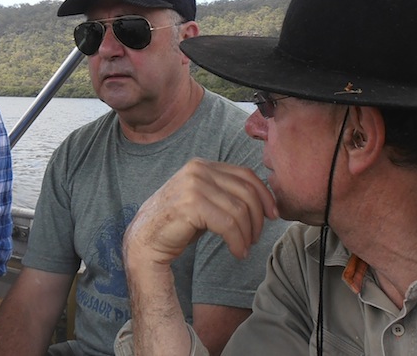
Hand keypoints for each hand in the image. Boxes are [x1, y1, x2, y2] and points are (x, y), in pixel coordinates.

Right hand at [124, 158, 277, 265]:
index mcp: (202, 165)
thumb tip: (263, 200)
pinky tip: (237, 252)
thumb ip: (225, 193)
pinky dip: (238, 241)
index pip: (245, 174)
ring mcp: (193, 185)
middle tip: (255, 238)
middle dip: (257, 218)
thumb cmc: (177, 223)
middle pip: (246, 192)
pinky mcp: (190, 205)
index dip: (264, 195)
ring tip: (244, 247)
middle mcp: (198, 170)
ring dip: (248, 234)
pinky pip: (228, 224)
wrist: (145, 239)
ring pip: (239, 210)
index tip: (272, 215)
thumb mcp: (204, 200)